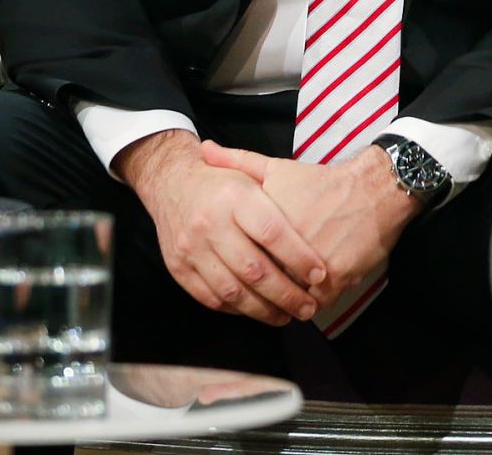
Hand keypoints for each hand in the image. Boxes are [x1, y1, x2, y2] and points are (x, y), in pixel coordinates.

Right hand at [117, 130, 326, 325]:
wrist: (171, 183)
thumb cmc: (223, 181)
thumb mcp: (252, 174)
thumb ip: (282, 196)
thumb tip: (318, 224)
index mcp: (235, 197)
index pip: (272, 233)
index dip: (298, 257)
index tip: (319, 275)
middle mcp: (211, 223)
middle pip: (253, 269)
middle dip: (285, 294)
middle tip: (308, 307)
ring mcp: (191, 249)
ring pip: (232, 290)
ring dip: (263, 310)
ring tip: (286, 316)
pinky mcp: (179, 269)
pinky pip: (211, 298)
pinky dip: (236, 309)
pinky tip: (256, 310)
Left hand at [200, 141, 418, 304]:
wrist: (374, 188)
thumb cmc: (322, 182)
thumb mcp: (278, 168)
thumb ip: (239, 162)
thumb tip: (205, 148)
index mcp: (268, 226)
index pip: (243, 264)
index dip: (240, 273)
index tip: (241, 275)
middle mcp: (290, 250)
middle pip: (266, 286)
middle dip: (263, 295)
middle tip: (264, 296)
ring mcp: (315, 268)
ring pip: (291, 300)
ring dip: (290, 302)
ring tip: (288, 299)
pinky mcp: (339, 279)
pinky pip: (319, 304)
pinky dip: (315, 302)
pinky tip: (312, 294)